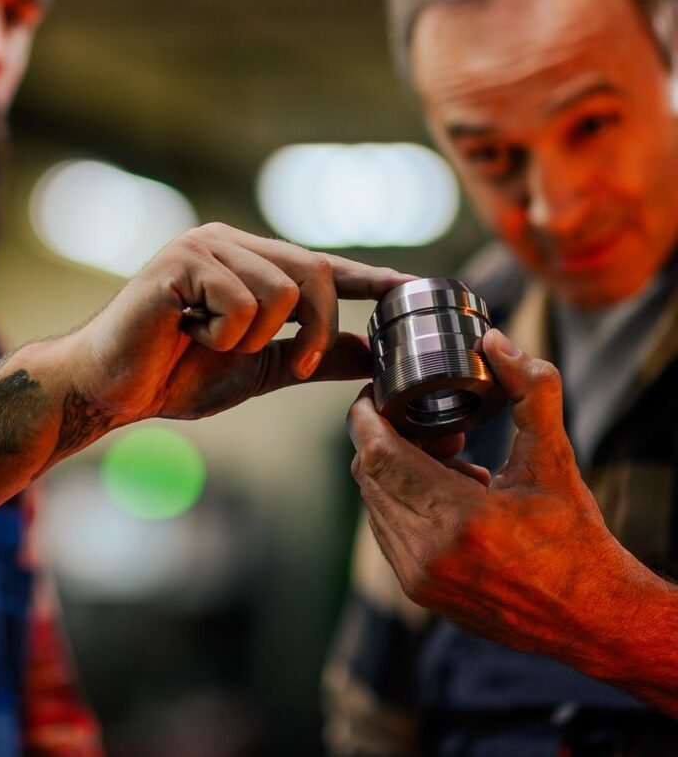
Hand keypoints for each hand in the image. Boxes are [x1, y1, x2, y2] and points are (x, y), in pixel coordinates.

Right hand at [65, 223, 411, 425]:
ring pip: (281, 290)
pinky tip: (187, 333)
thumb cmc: (176, 374)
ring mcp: (205, 247)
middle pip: (316, 270)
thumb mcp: (259, 367)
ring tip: (210, 342)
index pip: (322, 265)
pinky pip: (241, 303)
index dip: (368, 277)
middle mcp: (231, 243)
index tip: (411, 287)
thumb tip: (369, 355)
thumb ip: (312, 356)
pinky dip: (224, 334)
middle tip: (298, 361)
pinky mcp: (181, 262)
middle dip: (319, 327)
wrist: (110, 388)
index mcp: (250, 263)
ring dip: (255, 337)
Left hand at [347, 328, 633, 663]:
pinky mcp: (417, 591)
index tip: (378, 391)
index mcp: (460, 519)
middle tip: (422, 422)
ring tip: (444, 457)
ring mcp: (417, 578)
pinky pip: (385, 530)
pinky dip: (401, 501)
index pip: (378, 453)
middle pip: (368, 474)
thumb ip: (531, 390)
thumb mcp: (556, 457)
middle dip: (383, 438)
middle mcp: (428, 554)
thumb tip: (494, 342)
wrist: (591, 617)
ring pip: (373, 502)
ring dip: (393, 470)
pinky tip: (443, 491)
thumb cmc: (576, 537)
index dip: (367, 415)